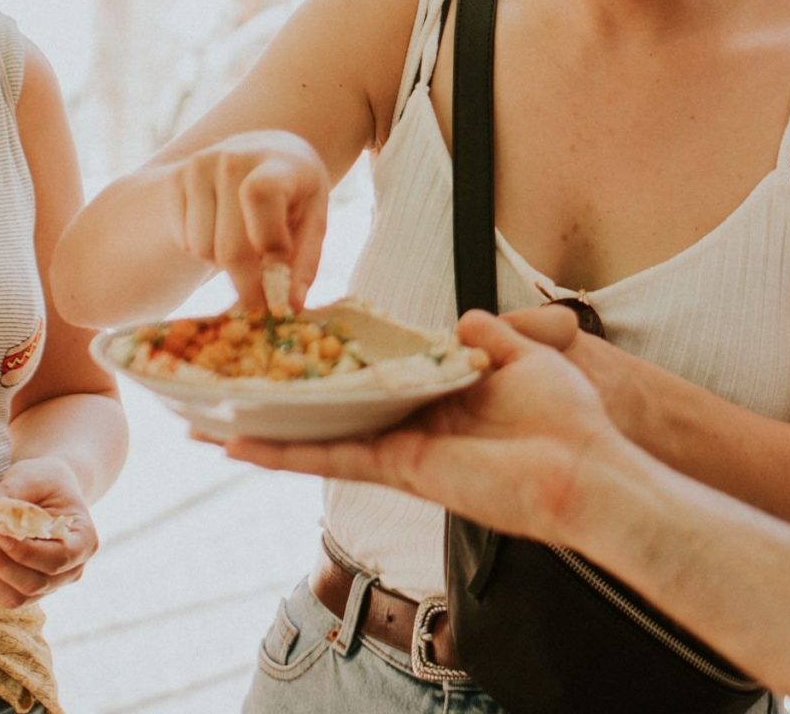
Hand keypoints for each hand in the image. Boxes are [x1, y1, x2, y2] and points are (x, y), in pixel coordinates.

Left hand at [0, 459, 100, 608]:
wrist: (49, 490)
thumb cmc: (45, 481)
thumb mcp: (32, 478)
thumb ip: (9, 493)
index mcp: (84, 540)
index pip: (57, 559)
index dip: (25, 553)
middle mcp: (72, 569)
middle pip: (36, 583)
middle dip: (0, 565)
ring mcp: (52, 584)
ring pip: (18, 598)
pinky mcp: (29, 590)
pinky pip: (4, 599)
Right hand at [174, 130, 329, 313]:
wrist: (262, 151)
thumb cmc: (294, 194)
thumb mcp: (313, 218)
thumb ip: (305, 261)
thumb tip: (290, 306)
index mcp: (276, 162)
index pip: (259, 195)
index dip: (267, 239)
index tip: (279, 266)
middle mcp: (232, 158)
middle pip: (229, 243)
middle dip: (247, 281)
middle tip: (259, 301)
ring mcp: (198, 166)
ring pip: (203, 248)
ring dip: (223, 264)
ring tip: (243, 247)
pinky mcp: (175, 180)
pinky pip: (184, 242)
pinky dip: (203, 252)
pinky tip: (220, 234)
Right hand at [224, 311, 630, 545]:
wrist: (589, 464)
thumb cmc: (569, 418)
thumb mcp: (526, 358)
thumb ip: (489, 338)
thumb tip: (461, 320)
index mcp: (435, 404)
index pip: (369, 384)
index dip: (330, 371)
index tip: (291, 353)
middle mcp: (409, 429)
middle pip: (329, 416)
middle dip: (277, 409)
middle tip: (222, 394)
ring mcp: (399, 452)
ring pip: (315, 441)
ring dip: (259, 434)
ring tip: (201, 426)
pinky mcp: (400, 469)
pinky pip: (333, 459)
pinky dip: (283, 455)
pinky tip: (237, 449)